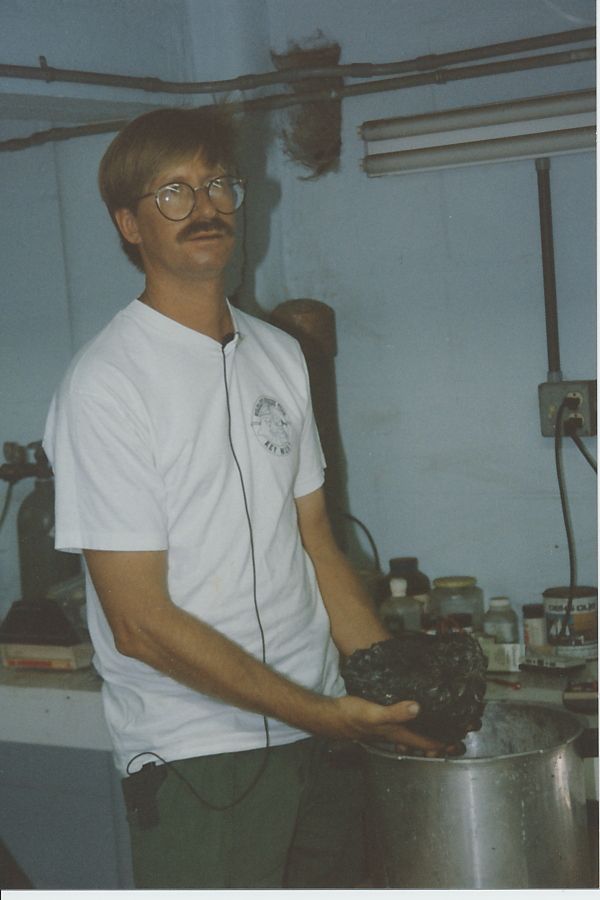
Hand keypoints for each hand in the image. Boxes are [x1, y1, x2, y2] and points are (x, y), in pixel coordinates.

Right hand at [330, 695, 448, 755]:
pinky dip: (411, 723)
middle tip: (456, 736)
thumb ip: (395, 712)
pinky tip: (412, 713)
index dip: (443, 743)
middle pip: (421, 742)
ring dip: (426, 733)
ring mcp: (386, 730)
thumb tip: (417, 707)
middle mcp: (394, 734)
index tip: (460, 742)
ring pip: (412, 735)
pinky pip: (401, 726)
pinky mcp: (379, 722)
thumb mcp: (373, 713)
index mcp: (397, 734)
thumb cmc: (351, 716)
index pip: (425, 743)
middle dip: (439, 741)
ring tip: (439, 726)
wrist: (330, 716)